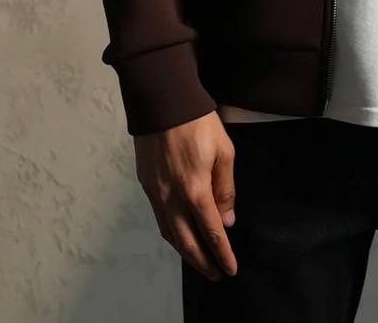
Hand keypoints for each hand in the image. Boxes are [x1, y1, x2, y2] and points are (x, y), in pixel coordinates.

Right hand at [134, 110, 237, 280]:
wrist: (163, 102)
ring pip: (170, 234)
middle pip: (187, 242)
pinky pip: (159, 219)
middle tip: (215, 274)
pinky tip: (179, 236)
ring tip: (199, 261)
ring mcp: (156, 193)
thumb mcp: (224, 151)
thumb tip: (226, 219)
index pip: (212, 232)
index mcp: (196, 190)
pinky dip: (171, 234)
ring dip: (185, 253)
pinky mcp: (146, 185)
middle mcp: (173, 198)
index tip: (230, 269)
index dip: (222, 253)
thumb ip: (225, 188)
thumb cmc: (199, 123)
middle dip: (202, 262)